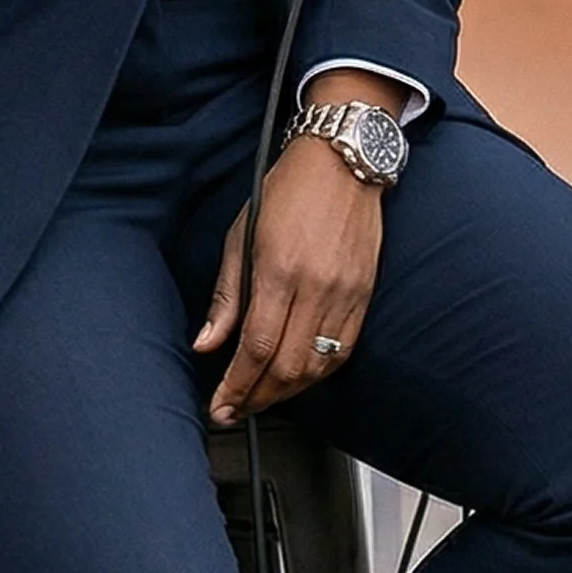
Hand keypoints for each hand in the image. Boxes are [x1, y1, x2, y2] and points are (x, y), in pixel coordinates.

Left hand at [195, 131, 389, 423]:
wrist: (344, 161)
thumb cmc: (288, 190)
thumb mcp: (241, 234)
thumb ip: (226, 296)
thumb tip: (206, 343)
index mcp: (278, 269)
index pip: (256, 347)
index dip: (236, 386)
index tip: (220, 405)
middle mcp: (316, 286)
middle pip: (287, 367)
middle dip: (256, 399)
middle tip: (234, 411)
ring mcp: (345, 292)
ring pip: (318, 365)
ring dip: (287, 392)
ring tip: (262, 398)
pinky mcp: (365, 293)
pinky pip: (343, 349)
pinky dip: (319, 372)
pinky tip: (299, 378)